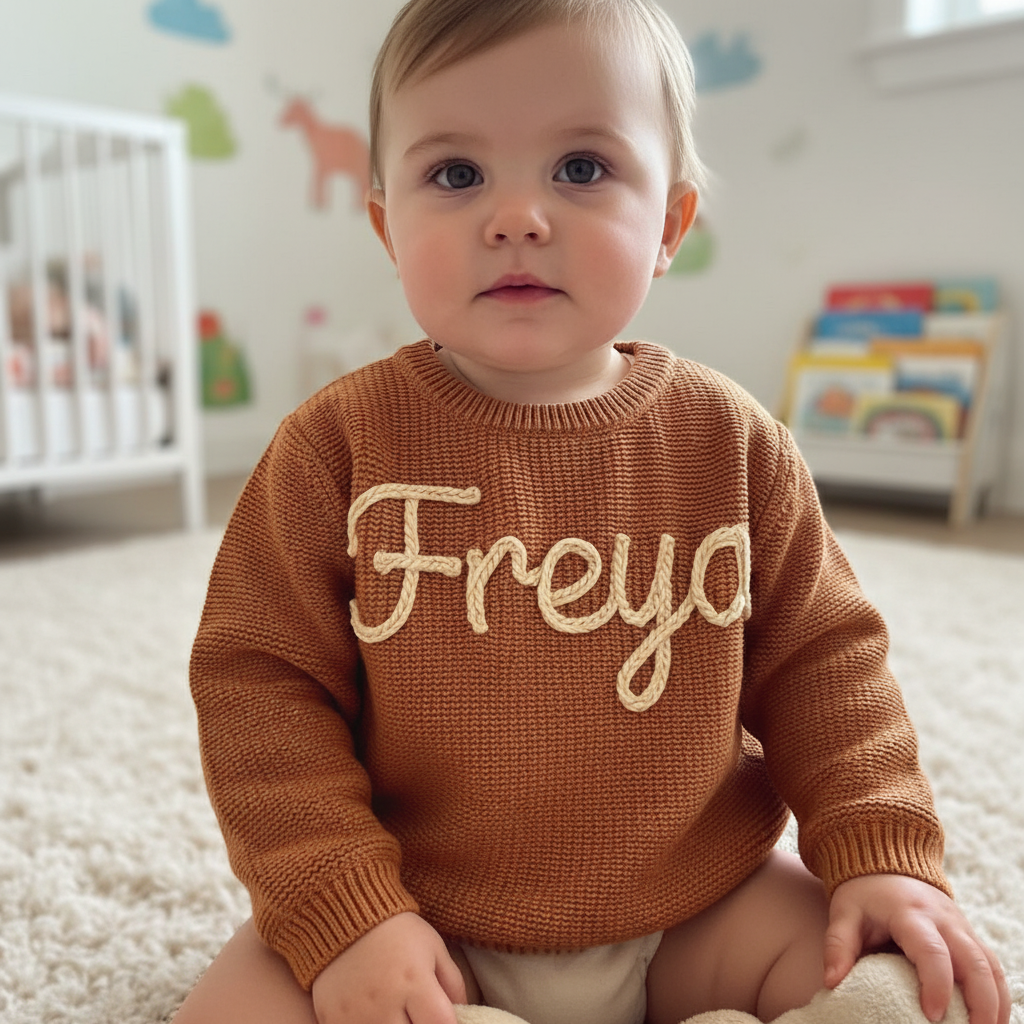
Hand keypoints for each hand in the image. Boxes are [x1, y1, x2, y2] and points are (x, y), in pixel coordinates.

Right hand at [311, 912, 466, 1023]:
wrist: (346, 914)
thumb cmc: (397, 931)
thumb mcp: (434, 948)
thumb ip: (453, 985)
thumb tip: (462, 1016)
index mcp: (414, 981)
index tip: (441, 1017)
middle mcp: (385, 1002)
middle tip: (417, 1010)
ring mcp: (356, 1015)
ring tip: (396, 1011)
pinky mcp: (333, 1019)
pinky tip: (374, 1013)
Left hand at [823, 874, 1008, 1023]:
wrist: (885, 861)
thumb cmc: (864, 894)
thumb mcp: (844, 913)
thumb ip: (838, 945)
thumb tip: (832, 982)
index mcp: (911, 914)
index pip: (932, 952)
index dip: (936, 985)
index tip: (932, 1016)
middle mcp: (944, 920)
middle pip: (975, 962)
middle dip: (981, 1002)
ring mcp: (961, 927)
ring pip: (991, 965)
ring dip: (996, 1002)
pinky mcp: (969, 935)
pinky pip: (993, 965)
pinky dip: (998, 993)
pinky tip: (994, 1018)